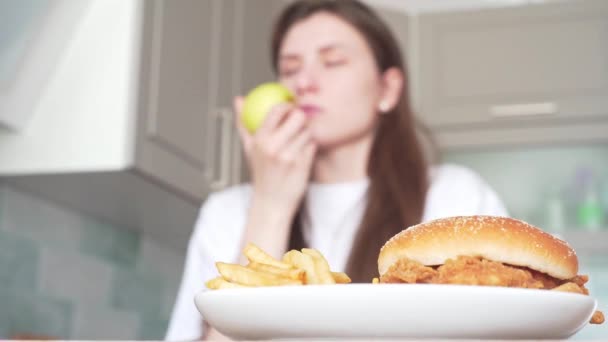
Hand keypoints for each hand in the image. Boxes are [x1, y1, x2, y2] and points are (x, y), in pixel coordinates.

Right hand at [234, 96, 315, 212]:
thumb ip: (244, 123)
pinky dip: (311, 146)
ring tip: (299, 142)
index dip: (287, 106)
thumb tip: (239, 100)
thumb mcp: (249, 148)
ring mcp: (289, 156)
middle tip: (300, 123)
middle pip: (297, 117)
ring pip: (308, 131)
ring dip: (307, 134)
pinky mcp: (303, 165)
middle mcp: (274, 147)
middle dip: (301, 118)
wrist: (271, 202)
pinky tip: (304, 152)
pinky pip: (313, 145)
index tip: (290, 108)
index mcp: (260, 140)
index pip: (277, 111)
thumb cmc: (262, 175)